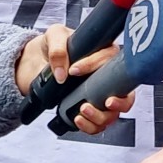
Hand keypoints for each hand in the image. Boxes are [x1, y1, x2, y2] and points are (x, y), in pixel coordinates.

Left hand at [14, 24, 133, 134]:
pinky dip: (91, 126)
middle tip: (106, 102)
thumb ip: (58, 50)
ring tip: (83, 110)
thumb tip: (62, 73)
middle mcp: (106, 77)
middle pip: (125, 94)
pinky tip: (78, 119)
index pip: (111, 61)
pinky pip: (98, 124)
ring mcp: (99, 96)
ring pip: (113, 113)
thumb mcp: (54, 36)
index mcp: (103, 54)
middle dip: (119, 102)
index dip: (95, 67)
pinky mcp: (89, 109)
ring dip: (101, 116)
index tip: (75, 70)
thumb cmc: (53, 45)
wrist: (36, 62)